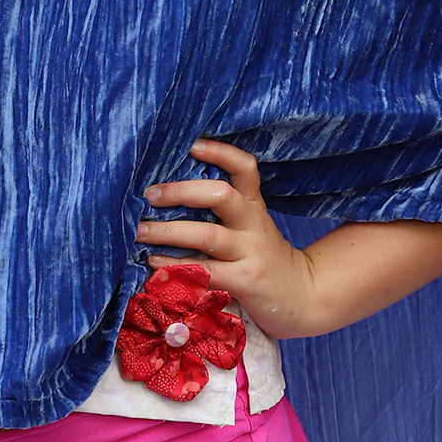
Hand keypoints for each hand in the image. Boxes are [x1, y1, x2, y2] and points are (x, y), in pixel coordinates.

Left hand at [137, 138, 318, 336]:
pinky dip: (175, 266)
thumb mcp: (251, 228)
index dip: (221, 152)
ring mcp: (250, 252)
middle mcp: (253, 224)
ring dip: (168, 232)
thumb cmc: (262, 259)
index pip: (245, 168)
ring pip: (207, 235)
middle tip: (149, 194)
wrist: (301, 296)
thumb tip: (166, 199)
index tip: (192, 144)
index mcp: (254, 206)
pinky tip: (154, 263)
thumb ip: (222, 214)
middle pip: (221, 196)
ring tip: (140, 231)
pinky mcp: (244, 281)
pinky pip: (205, 271)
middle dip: (181, 192)